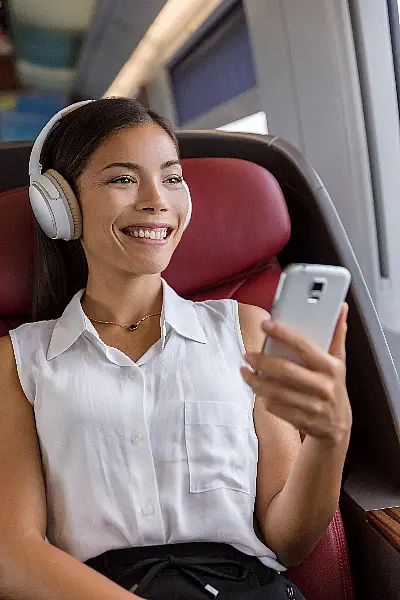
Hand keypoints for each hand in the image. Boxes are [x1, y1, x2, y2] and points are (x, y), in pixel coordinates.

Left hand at [240, 304, 351, 444]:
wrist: (338, 427)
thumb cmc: (333, 386)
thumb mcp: (339, 361)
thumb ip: (337, 334)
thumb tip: (341, 307)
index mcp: (331, 367)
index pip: (303, 346)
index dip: (283, 333)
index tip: (265, 324)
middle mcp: (324, 386)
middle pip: (286, 370)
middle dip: (263, 361)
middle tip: (248, 354)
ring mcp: (314, 406)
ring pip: (278, 392)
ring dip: (256, 381)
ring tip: (245, 371)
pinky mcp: (304, 421)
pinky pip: (277, 408)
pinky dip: (264, 398)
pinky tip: (257, 389)